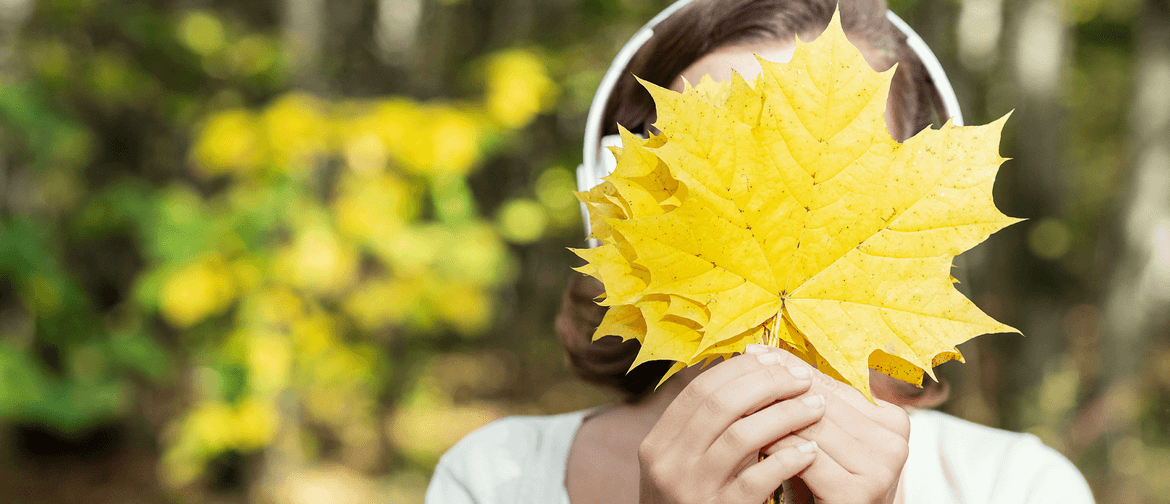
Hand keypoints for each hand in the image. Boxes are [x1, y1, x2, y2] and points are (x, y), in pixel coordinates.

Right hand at [637, 351, 825, 502]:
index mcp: (657, 444)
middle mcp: (668, 465)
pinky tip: (810, 451)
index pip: (699, 390)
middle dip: (767, 383)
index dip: (739, 370)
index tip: (773, 358)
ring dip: (785, 415)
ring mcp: (692, 491)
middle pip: (720, 404)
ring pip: (742, 436)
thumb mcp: (683, 464)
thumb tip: (747, 371)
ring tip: (816, 406)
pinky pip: (758, 479)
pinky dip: (787, 459)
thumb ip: (703, 427)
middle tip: (802, 377)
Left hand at [750, 345, 910, 503]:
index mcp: (893, 420)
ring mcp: (881, 466)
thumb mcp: (830, 441)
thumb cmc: (829, 487)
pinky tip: (752, 441)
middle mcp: (895, 440)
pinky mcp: (859, 491)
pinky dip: (776, 447)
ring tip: (735, 406)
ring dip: (769, 416)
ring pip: (811, 425)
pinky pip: (806, 455)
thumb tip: (769, 355)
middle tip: (735, 375)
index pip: (830, 383)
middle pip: (819, 402)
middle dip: (773, 389)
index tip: (754, 352)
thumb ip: (815, 405)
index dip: (789, 367)